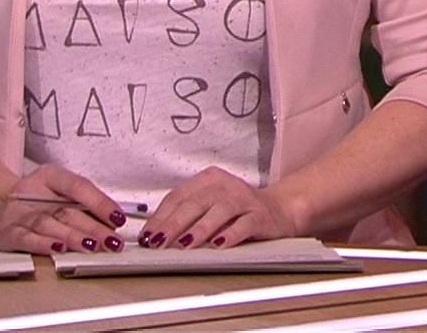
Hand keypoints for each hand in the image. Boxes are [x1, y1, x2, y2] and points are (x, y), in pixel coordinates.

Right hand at [0, 164, 128, 254]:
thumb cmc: (34, 198)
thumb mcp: (56, 189)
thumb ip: (82, 202)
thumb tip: (114, 220)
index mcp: (50, 176)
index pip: (79, 186)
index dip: (100, 202)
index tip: (118, 217)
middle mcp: (34, 193)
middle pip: (68, 210)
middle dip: (93, 227)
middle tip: (112, 240)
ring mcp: (19, 213)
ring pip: (49, 224)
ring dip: (72, 237)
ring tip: (91, 245)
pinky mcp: (8, 233)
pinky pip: (26, 238)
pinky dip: (43, 244)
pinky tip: (58, 249)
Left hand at [135, 166, 298, 249]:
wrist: (279, 209)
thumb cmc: (237, 210)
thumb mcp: (208, 206)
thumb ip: (185, 215)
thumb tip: (155, 234)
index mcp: (208, 179)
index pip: (178, 196)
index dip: (161, 216)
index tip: (147, 235)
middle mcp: (226, 186)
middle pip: (196, 202)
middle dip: (174, 224)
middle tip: (159, 241)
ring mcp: (244, 199)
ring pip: (219, 211)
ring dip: (200, 228)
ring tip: (185, 244)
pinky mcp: (260, 216)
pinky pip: (244, 224)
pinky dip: (230, 235)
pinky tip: (219, 245)